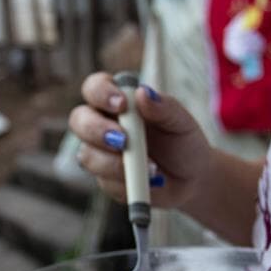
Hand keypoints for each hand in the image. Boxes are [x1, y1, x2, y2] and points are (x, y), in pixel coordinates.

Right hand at [68, 72, 212, 209]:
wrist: (191, 179)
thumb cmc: (183, 143)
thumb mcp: (180, 122)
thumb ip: (163, 107)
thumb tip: (143, 92)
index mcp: (118, 103)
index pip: (94, 88)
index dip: (100, 93)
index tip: (122, 105)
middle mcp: (103, 125)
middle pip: (79, 120)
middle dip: (96, 130)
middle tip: (123, 140)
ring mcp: (101, 154)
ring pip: (87, 155)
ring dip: (114, 163)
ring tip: (151, 167)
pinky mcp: (105, 179)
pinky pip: (104, 182)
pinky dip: (126, 182)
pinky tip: (149, 181)